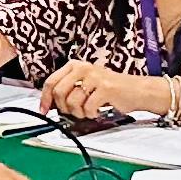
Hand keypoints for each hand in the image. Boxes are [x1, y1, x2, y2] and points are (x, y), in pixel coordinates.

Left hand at [38, 61, 156, 127]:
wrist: (136, 90)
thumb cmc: (110, 89)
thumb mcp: (85, 84)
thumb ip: (68, 90)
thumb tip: (49, 104)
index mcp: (75, 65)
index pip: (51, 81)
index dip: (45, 98)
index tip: (44, 110)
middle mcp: (83, 68)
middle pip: (59, 93)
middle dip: (64, 108)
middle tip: (74, 111)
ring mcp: (94, 77)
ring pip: (72, 102)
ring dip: (79, 112)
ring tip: (88, 110)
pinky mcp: (105, 88)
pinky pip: (88, 107)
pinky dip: (91, 114)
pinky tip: (98, 110)